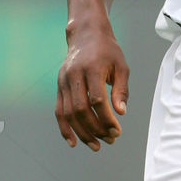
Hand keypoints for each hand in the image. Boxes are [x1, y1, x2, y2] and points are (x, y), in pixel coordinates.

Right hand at [55, 22, 128, 150]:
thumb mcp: (121, 66)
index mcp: (91, 68)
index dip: (106, 118)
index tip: (117, 131)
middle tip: (110, 140)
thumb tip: (121, 113)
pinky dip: (65, 128)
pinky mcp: (59, 87)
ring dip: (82, 133)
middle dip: (95, 128)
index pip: (97, 100)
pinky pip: (59, 111)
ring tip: (96, 146)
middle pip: (81, 109)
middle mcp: (74, 75)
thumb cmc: (108, 52)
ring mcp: (63, 81)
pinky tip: (74, 142)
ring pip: (68, 113)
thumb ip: (121, 90)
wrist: (86, 35)